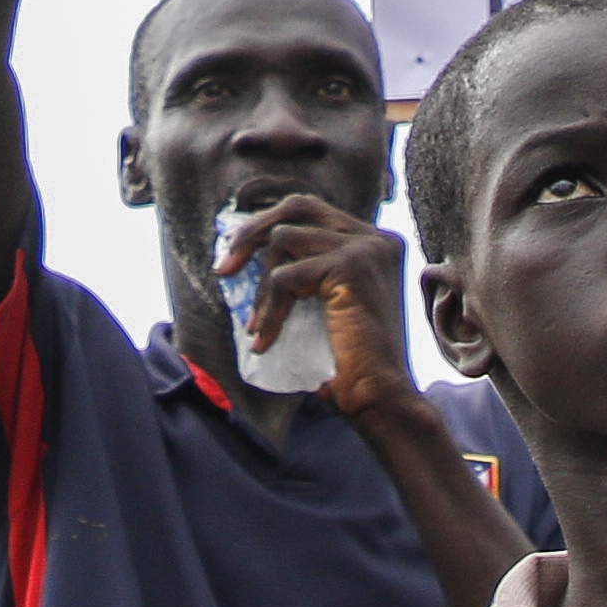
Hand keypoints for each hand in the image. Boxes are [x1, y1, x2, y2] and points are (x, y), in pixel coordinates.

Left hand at [220, 195, 420, 415]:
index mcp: (374, 242)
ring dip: (262, 289)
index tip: (236, 256)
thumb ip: (304, 272)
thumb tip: (245, 255)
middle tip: (225, 270)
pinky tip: (266, 341)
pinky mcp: (352, 267)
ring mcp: (366, 248)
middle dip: (253, 232)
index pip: (310, 211)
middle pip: (297, 207)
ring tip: (258, 327)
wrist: (381, 399)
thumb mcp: (325, 305)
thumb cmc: (349, 364)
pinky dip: (269, 311)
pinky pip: (287, 277)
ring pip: (284, 242)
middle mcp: (375, 238)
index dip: (268, 226)